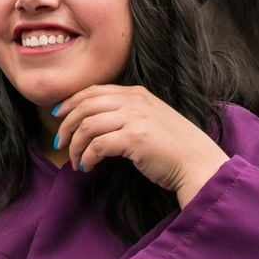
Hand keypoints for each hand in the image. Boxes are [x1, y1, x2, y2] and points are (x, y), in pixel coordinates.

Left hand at [53, 85, 228, 205]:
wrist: (199, 163)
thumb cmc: (175, 147)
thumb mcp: (152, 118)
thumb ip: (128, 113)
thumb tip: (94, 122)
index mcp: (137, 93)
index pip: (94, 91)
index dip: (71, 102)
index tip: (59, 116)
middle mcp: (134, 101)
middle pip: (85, 105)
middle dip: (67, 124)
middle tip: (60, 142)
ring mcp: (135, 118)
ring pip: (87, 125)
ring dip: (75, 146)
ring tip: (75, 161)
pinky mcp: (134, 138)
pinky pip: (97, 145)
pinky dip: (87, 157)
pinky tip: (87, 167)